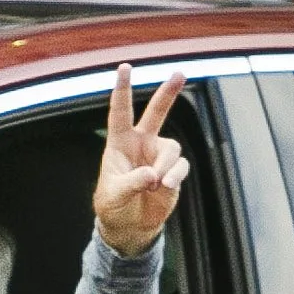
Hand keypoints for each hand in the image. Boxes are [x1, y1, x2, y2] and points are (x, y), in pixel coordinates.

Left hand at [93, 65, 189, 255]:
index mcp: (119, 143)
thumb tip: (153, 175)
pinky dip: (174, 176)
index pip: (120, 111)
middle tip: (179, 73)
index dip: (122, 89)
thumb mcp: (114, 194)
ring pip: (172, 148)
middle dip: (168, 93)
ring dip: (166, 165)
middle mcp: (141, 144)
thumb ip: (131, 182)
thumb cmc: (113, 205)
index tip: (125, 67)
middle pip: (157, 113)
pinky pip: (180, 167)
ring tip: (157, 184)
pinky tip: (165, 187)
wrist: (129, 226)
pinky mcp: (173, 172)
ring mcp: (158, 157)